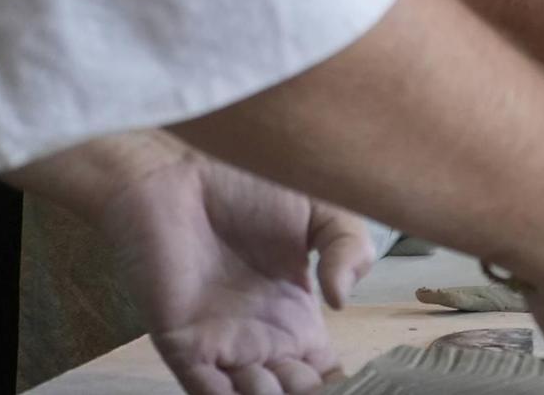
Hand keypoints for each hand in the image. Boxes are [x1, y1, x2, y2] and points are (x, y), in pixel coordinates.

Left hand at [99, 151, 373, 394]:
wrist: (180, 172)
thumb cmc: (250, 183)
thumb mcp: (322, 209)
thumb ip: (350, 248)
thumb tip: (340, 301)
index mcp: (296, 317)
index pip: (323, 372)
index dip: (342, 383)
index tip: (362, 381)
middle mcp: (262, 340)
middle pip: (294, 393)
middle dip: (311, 394)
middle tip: (319, 380)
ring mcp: (223, 346)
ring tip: (287, 374)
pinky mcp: (185, 347)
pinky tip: (260, 385)